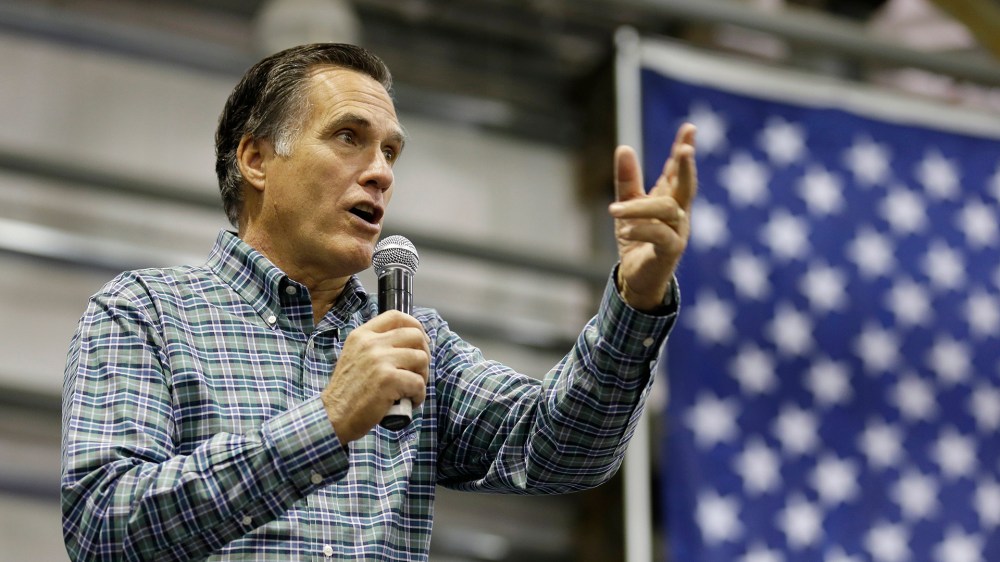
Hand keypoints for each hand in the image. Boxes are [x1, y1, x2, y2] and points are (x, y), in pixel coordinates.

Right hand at [320, 310, 429, 442]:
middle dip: (424, 353)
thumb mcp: (355, 356)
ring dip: (423, 376)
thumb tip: (410, 342)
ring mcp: (380, 360)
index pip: (396, 316)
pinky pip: (419, 383)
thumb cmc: (348, 391)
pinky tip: (410, 402)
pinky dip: (419, 395)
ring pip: (421, 359)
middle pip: (416, 335)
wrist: (333, 416)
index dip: (415, 326)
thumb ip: (376, 346)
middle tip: (418, 371)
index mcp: (362, 335)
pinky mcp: (388, 379)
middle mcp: (371, 343)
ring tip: (411, 389)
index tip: (420, 341)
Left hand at [608, 123, 697, 311]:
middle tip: (684, 149)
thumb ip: (628, 179)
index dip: (684, 149)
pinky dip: (642, 229)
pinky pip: (660, 236)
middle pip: (686, 186)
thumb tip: (625, 147)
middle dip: (686, 167)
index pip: (678, 171)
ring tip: (613, 210)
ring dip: (639, 207)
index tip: (689, 128)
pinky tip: (625, 230)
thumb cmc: (637, 239)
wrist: (637, 277)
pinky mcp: (670, 251)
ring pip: (666, 210)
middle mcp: (679, 213)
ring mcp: (678, 232)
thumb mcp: (627, 205)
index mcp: (670, 199)